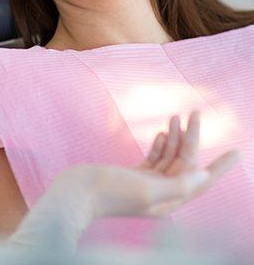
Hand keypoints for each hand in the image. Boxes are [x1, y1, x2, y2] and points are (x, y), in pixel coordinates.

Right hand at [92, 111, 240, 217]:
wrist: (76, 193)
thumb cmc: (109, 193)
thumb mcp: (146, 189)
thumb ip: (177, 184)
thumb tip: (206, 176)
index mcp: (168, 200)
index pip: (201, 180)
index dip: (220, 166)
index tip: (237, 151)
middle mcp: (161, 193)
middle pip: (184, 163)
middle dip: (192, 138)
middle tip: (197, 113)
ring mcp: (146, 184)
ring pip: (169, 158)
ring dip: (176, 137)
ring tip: (179, 116)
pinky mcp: (133, 176)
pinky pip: (154, 159)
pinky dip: (160, 145)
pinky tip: (163, 132)